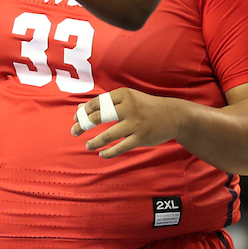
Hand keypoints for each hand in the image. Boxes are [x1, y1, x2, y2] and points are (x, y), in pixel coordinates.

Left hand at [70, 88, 185, 158]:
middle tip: (74, 132)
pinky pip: (120, 147)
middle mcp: (128, 107)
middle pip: (98, 117)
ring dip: (94, 142)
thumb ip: (104, 103)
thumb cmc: (145, 106)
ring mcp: (135, 123)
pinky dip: (108, 152)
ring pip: (108, 135)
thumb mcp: (126, 99)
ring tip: (88, 145)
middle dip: (83, 125)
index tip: (75, 119)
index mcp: (123, 94)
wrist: (173, 115)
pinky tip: (102, 154)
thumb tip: (79, 107)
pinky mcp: (141, 137)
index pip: (96, 103)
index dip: (82, 112)